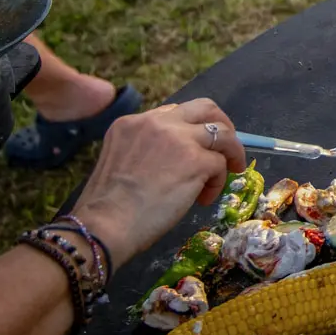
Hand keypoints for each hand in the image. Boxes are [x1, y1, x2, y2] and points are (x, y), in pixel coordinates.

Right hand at [70, 100, 245, 268]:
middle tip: (226, 147)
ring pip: (222, 133)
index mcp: (131, 123)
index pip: (173, 112)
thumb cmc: (107, 207)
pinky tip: (204, 199)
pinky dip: (218, 182)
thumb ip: (148, 149)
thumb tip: (179, 158)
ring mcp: (179, 138)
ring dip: (230, 153)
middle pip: (205, 108)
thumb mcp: (120, 162)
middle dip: (223, 124)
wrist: (105, 226)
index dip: (190, 128)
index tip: (195, 145)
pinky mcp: (197, 160)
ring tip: (228, 173)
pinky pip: (221, 164)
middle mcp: (156, 122)